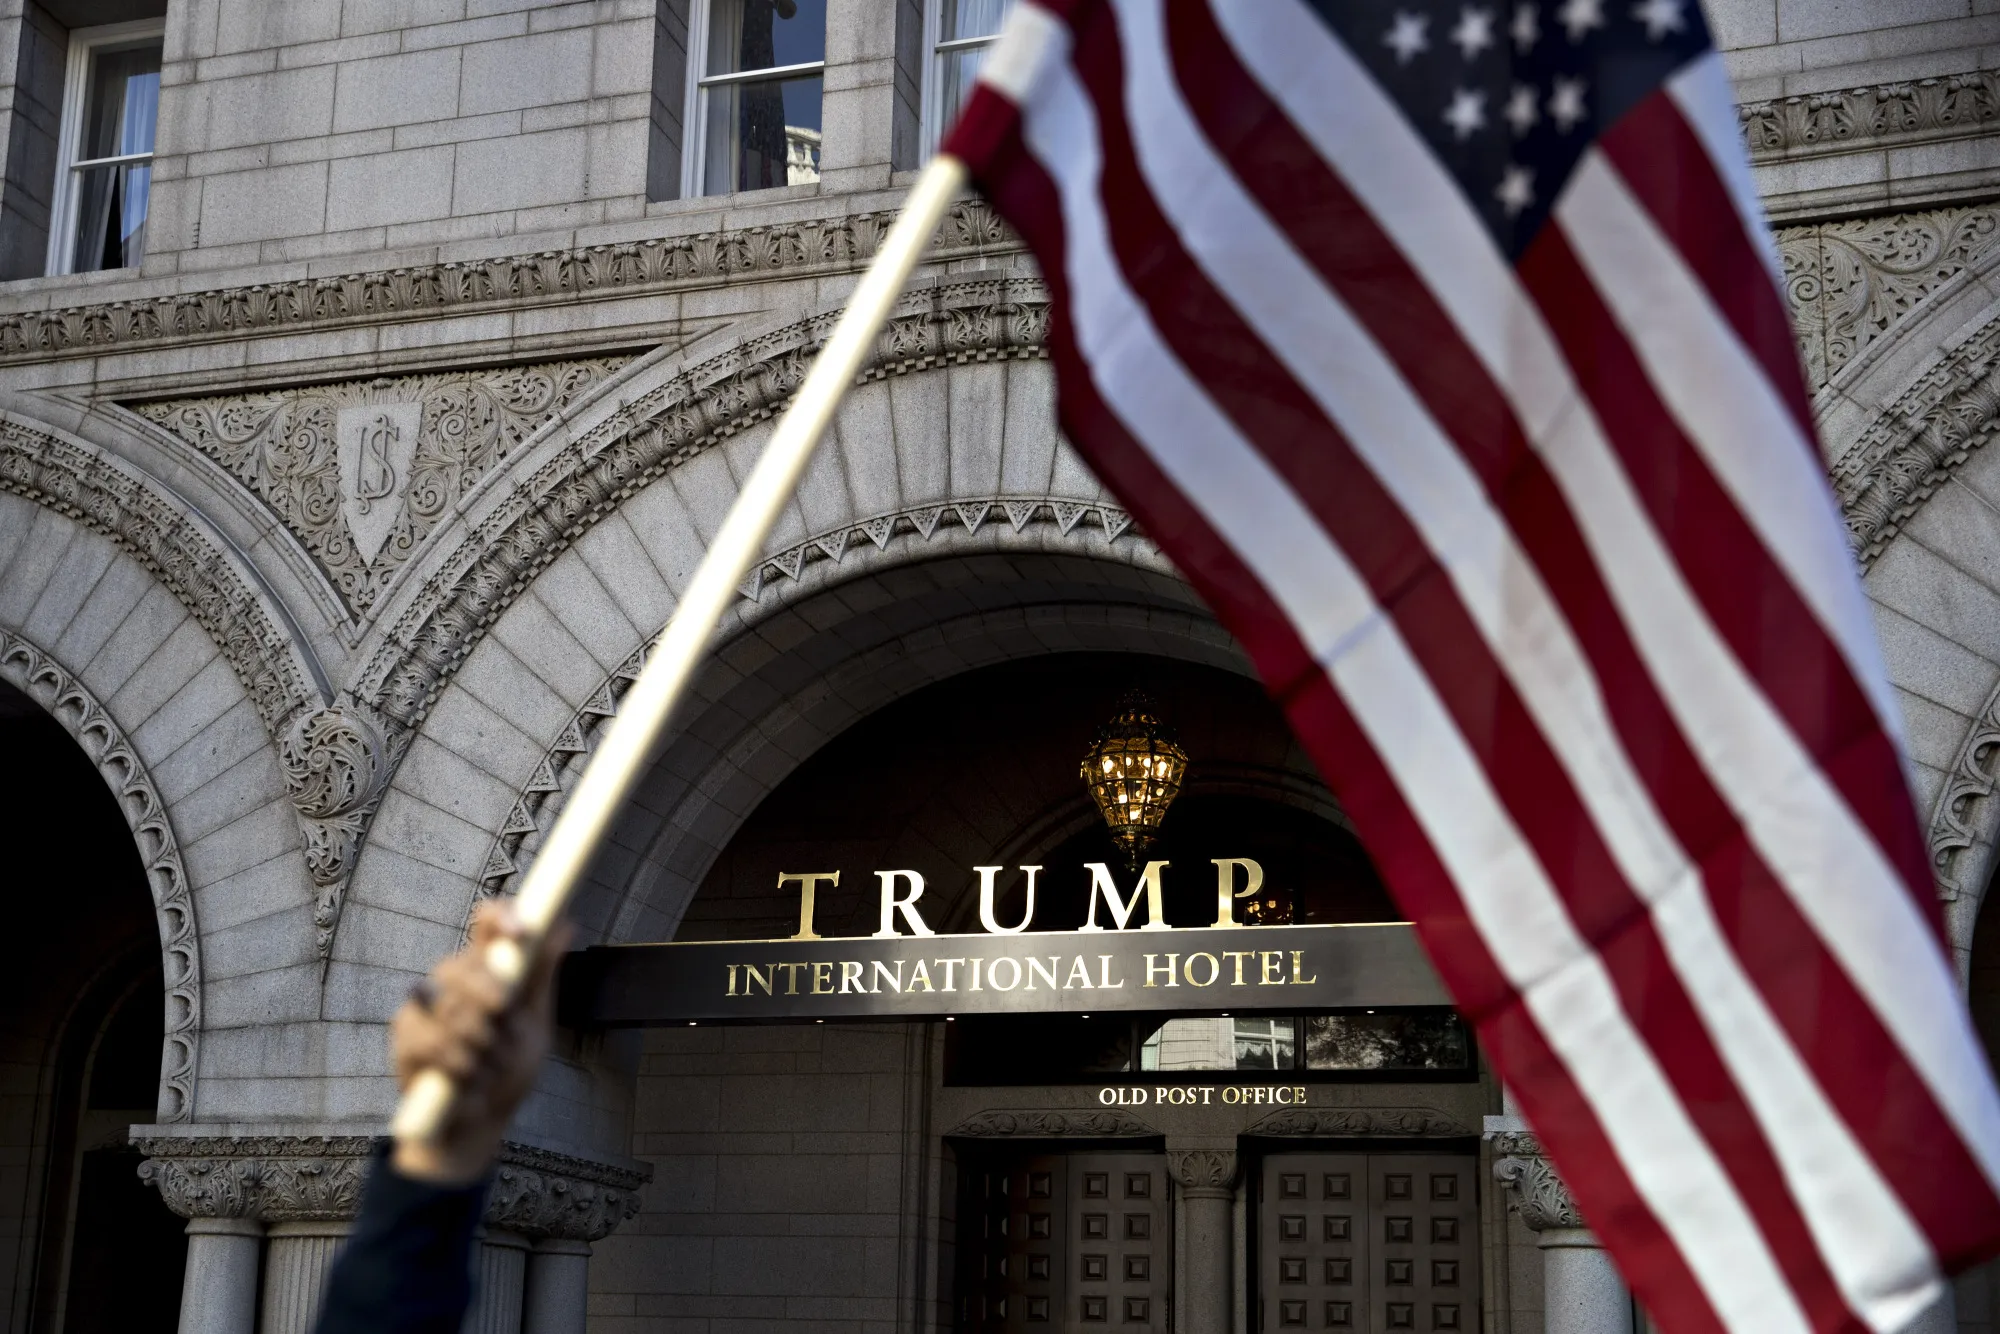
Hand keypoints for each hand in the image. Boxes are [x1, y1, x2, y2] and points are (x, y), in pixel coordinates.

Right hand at [389, 903, 572, 1184]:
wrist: (481, 1124)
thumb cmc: (509, 1069)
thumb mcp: (534, 1024)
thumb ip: (542, 976)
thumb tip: (565, 924)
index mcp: (489, 969)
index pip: (487, 924)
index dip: (501, 918)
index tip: (520, 933)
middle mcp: (454, 982)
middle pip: (461, 964)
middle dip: (489, 991)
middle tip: (504, 1011)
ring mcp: (425, 1008)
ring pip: (450, 1006)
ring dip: (482, 1043)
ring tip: (493, 1066)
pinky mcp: (406, 1037)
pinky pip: (431, 1039)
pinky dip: (459, 1063)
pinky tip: (469, 1078)